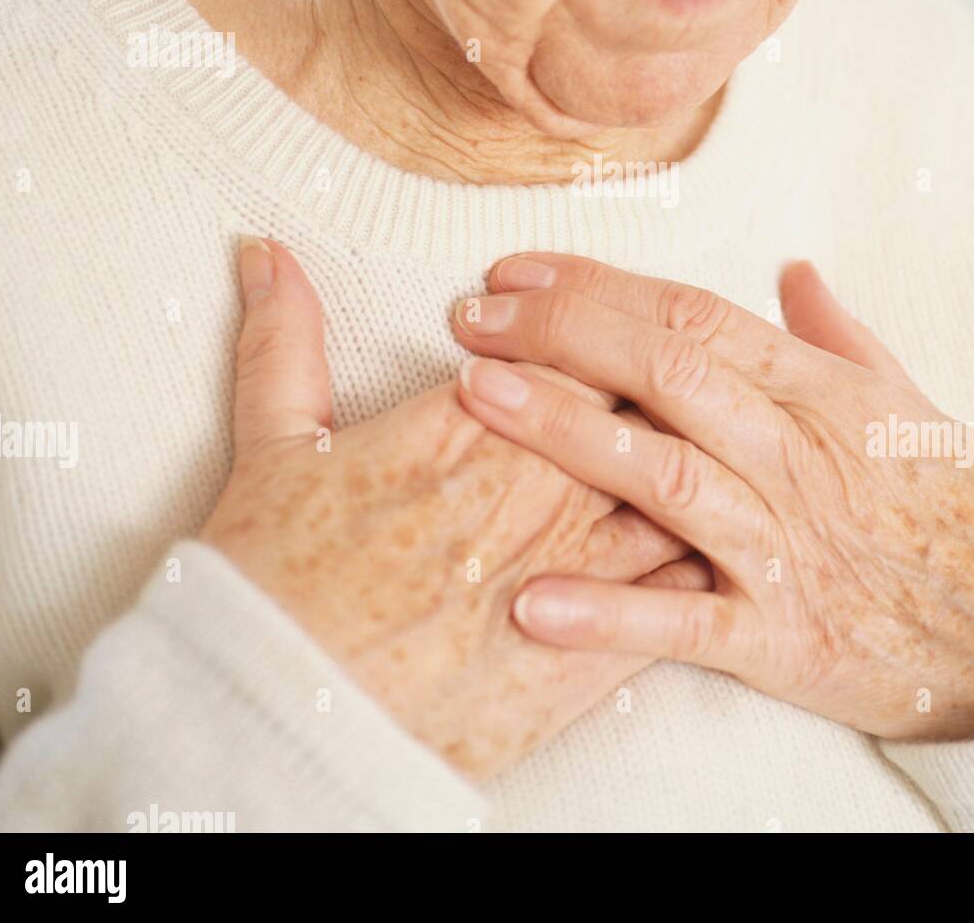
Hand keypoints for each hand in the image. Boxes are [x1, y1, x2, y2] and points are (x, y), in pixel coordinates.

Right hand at [202, 238, 710, 781]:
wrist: (283, 721)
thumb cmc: (271, 585)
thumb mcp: (272, 445)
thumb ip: (284, 337)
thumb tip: (267, 252)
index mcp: (473, 424)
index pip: (576, 346)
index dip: (590, 331)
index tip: (581, 331)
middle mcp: (540, 487)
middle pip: (642, 406)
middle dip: (654, 390)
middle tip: (654, 387)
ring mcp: (576, 569)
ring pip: (677, 487)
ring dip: (695, 464)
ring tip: (701, 453)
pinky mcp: (592, 654)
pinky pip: (680, 588)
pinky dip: (701, 557)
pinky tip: (707, 542)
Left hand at [451, 253, 973, 741]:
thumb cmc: (961, 502)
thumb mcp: (907, 401)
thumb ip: (836, 333)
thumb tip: (792, 269)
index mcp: (819, 390)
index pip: (690, 314)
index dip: (596, 286)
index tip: (515, 271)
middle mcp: (797, 455)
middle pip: (665, 372)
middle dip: (558, 335)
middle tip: (469, 317)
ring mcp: (788, 546)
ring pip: (664, 476)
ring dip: (564, 434)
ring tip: (475, 396)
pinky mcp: (785, 637)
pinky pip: (687, 623)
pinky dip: (611, 614)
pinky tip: (533, 602)